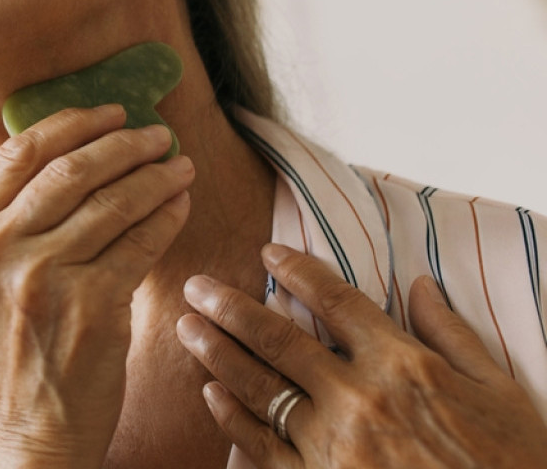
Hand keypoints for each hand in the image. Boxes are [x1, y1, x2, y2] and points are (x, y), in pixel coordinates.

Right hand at [0, 105, 193, 468]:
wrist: (21, 434)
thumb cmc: (10, 352)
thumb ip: (7, 220)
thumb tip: (67, 152)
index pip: (17, 154)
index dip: (71, 123)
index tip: (110, 112)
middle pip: (69, 169)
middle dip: (122, 142)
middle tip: (156, 133)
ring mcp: (39, 277)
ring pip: (110, 201)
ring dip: (154, 175)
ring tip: (178, 164)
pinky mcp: (89, 305)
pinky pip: (139, 243)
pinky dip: (165, 216)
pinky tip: (180, 204)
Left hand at [177, 243, 546, 468]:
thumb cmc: (513, 464)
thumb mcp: (501, 391)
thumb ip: (453, 334)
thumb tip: (420, 284)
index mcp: (402, 364)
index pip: (336, 302)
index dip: (296, 271)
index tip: (266, 253)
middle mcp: (359, 398)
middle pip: (278, 339)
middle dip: (230, 308)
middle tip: (195, 285)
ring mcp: (333, 444)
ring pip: (260, 388)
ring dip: (217, 353)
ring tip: (187, 327)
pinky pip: (262, 446)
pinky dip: (233, 418)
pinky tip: (212, 394)